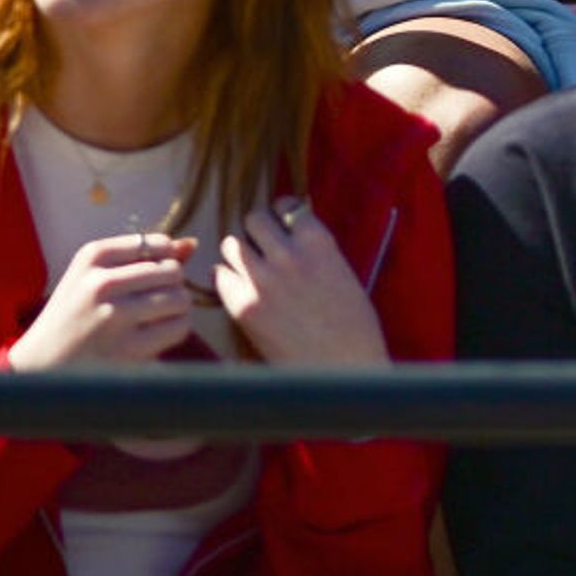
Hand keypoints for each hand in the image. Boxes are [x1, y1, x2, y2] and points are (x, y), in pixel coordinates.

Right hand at [6, 231, 202, 369]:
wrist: (38, 365)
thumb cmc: (73, 315)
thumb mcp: (93, 276)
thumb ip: (142, 257)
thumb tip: (192, 244)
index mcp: (92, 256)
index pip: (159, 244)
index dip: (163, 262)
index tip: (148, 279)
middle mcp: (101, 282)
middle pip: (173, 271)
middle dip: (172, 286)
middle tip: (154, 301)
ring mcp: (114, 316)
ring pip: (180, 298)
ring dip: (177, 309)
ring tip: (156, 318)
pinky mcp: (127, 349)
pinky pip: (179, 328)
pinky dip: (176, 330)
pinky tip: (156, 335)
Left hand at [211, 195, 393, 369]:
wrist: (341, 368)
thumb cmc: (353, 327)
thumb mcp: (343, 274)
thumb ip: (317, 252)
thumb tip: (295, 236)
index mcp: (319, 243)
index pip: (287, 206)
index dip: (282, 214)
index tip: (281, 223)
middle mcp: (289, 254)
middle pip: (254, 220)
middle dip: (257, 231)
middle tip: (262, 246)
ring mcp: (263, 280)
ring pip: (233, 244)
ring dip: (239, 252)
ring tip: (248, 265)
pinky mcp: (244, 306)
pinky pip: (221, 276)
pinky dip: (226, 278)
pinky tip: (238, 287)